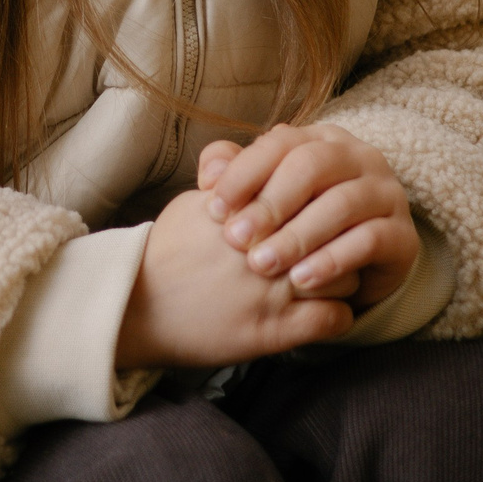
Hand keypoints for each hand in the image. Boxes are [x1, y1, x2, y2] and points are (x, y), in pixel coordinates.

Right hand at [114, 188, 358, 368]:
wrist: (137, 307)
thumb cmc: (168, 252)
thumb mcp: (194, 201)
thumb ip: (229, 171)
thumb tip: (259, 149)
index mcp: (250, 213)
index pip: (317, 197)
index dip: (321, 205)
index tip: (315, 215)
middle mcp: (266, 248)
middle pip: (336, 234)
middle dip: (336, 240)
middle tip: (325, 248)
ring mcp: (274, 292)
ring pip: (345, 275)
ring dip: (340, 278)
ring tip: (323, 281)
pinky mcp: (276, 332)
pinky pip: (337, 319)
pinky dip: (338, 316)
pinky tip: (320, 313)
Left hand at [198, 124, 418, 310]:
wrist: (351, 270)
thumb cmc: (296, 224)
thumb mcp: (264, 200)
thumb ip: (234, 178)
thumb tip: (208, 174)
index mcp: (321, 139)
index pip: (281, 142)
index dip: (245, 173)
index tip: (214, 209)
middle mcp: (359, 156)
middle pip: (312, 166)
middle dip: (270, 204)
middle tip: (236, 239)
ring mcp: (386, 192)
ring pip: (342, 203)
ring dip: (298, 236)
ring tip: (264, 264)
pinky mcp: (403, 233)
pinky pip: (370, 240)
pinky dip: (333, 260)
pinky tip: (302, 280)